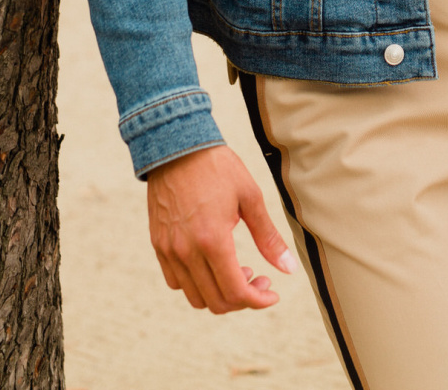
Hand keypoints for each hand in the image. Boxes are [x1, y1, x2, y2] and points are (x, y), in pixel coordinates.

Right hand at [147, 144, 297, 313]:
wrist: (176, 145)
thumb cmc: (217, 167)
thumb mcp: (250, 197)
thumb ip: (268, 237)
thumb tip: (289, 269)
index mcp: (213, 240)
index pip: (235, 292)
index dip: (258, 301)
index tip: (272, 293)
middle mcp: (187, 251)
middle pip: (216, 302)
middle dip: (243, 299)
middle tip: (259, 278)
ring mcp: (169, 250)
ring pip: (195, 296)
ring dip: (219, 294)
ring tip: (236, 271)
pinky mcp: (158, 244)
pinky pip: (175, 281)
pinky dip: (196, 284)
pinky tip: (211, 264)